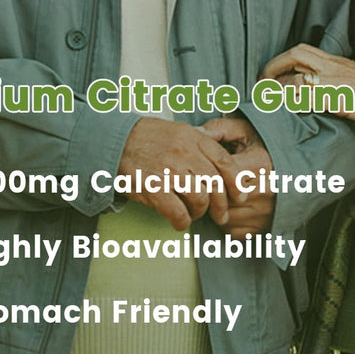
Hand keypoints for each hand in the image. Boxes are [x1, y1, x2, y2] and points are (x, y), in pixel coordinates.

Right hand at [117, 118, 243, 230]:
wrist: (114, 141)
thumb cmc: (148, 137)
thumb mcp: (179, 131)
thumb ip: (200, 144)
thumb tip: (221, 161)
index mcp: (194, 138)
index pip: (225, 162)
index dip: (236, 182)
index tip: (240, 194)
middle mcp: (185, 152)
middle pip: (215, 184)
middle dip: (221, 205)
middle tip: (221, 215)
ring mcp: (169, 170)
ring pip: (200, 199)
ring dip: (200, 212)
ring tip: (195, 214)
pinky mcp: (153, 188)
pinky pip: (177, 212)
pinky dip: (182, 221)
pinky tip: (180, 222)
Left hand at [201, 117, 274, 235]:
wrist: (300, 168)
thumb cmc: (266, 147)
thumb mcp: (245, 130)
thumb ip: (220, 129)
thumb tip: (196, 133)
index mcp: (258, 165)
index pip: (220, 176)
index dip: (207, 174)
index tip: (204, 170)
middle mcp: (263, 191)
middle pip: (221, 199)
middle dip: (211, 193)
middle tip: (208, 184)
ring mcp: (264, 212)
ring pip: (224, 218)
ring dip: (218, 209)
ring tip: (221, 195)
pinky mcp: (263, 227)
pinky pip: (233, 232)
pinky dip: (227, 223)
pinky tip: (232, 209)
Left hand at [261, 44, 354, 129]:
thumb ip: (338, 81)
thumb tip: (323, 92)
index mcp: (338, 61)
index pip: (303, 51)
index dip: (283, 60)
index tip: (273, 73)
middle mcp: (333, 66)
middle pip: (296, 54)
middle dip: (274, 66)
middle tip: (263, 81)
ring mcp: (334, 81)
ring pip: (297, 76)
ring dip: (278, 86)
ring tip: (267, 98)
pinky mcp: (336, 98)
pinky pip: (307, 97)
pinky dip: (292, 102)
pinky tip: (285, 110)